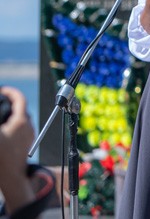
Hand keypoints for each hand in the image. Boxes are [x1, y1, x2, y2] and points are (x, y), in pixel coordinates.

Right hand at [0, 87, 36, 213]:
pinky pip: (22, 128)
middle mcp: (28, 126)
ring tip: (2, 113)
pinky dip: (14, 124)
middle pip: (21, 107)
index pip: (19, 98)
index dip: (10, 91)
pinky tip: (5, 128)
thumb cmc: (1, 158)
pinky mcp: (27, 143)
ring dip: (12, 114)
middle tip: (1, 100)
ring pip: (22, 118)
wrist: (10, 178)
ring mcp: (29, 135)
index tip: (3, 90)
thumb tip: (0, 112)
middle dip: (10, 102)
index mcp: (21, 121)